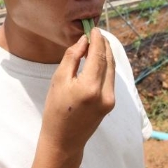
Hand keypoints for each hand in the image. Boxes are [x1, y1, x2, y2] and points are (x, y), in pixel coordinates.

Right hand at [40, 28, 115, 155]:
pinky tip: (98, 59)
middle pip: (108, 60)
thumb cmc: (55, 110)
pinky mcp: (111, 103)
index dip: (97, 40)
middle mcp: (104, 93)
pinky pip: (110, 79)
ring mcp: (110, 99)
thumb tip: (84, 40)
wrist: (64, 140)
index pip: (98, 55)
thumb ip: (72, 58)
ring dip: (106, 54)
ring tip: (97, 42)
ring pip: (112, 69)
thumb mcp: (58, 80)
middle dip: (103, 45)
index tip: (94, 28)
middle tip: (96, 32)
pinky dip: (106, 66)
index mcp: (89, 87)